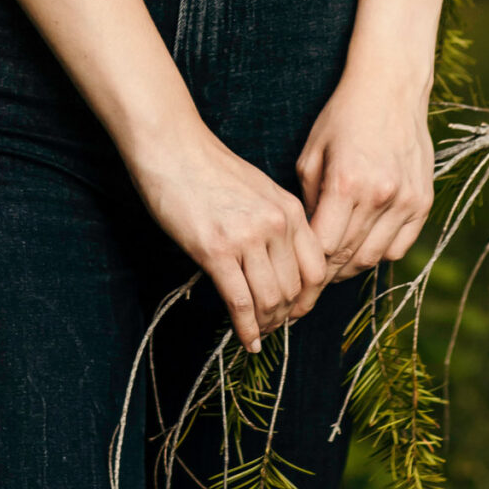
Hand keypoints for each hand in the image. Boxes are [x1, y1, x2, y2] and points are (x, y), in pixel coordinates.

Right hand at [129, 125, 328, 352]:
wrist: (172, 149)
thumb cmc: (209, 168)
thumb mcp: (259, 190)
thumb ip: (275, 223)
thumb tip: (278, 266)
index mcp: (290, 209)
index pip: (316, 270)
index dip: (308, 299)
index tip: (295, 311)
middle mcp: (276, 225)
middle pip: (294, 290)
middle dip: (284, 315)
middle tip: (272, 328)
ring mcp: (247, 238)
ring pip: (270, 301)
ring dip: (265, 325)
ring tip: (257, 334)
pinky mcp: (216, 251)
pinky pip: (240, 302)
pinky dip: (245, 328)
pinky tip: (244, 339)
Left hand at [298, 67, 433, 279]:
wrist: (390, 88)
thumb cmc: (343, 117)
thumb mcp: (312, 154)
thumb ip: (310, 201)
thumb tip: (308, 241)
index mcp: (346, 183)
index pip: (325, 247)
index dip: (308, 266)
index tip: (296, 273)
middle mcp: (379, 195)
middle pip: (349, 257)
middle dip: (326, 276)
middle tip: (309, 287)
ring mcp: (406, 200)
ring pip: (375, 257)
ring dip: (351, 268)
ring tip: (333, 269)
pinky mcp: (423, 201)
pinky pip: (401, 246)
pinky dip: (380, 253)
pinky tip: (363, 247)